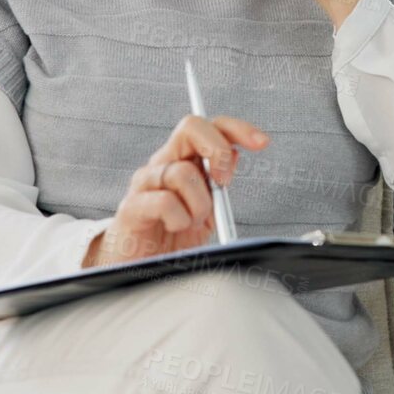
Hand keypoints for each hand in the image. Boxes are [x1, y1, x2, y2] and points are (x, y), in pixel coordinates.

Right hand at [83, 114, 269, 267]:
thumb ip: (218, 180)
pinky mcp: (131, 206)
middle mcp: (163, 163)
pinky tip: (175, 228)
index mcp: (183, 160)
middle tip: (222, 183)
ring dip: (199, 204)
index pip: (209, 126)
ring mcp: (144, 182)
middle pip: (191, 126)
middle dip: (218, 151)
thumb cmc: (172, 237)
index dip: (237, 128)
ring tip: (191, 222)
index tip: (262, 143)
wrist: (141, 267)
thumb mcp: (207, 208)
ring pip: (182, 172)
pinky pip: (165, 201)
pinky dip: (179, 219)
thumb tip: (235, 152)